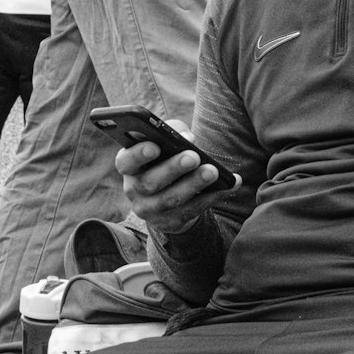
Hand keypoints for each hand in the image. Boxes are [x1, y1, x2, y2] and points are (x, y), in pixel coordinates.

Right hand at [116, 119, 228, 234]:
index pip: (125, 161)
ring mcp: (150, 209)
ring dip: (194, 184)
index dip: (138, 155)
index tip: (155, 146)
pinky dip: (211, 197)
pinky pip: (191, 211)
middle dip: (173, 168)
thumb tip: (187, 137)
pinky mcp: (169, 222)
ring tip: (213, 171)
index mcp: (129, 166)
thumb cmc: (165, 156)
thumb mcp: (164, 141)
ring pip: (171, 199)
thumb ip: (172, 131)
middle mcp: (134, 190)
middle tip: (194, 156)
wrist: (168, 191)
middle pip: (150, 182)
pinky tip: (227, 185)